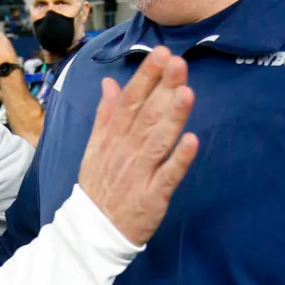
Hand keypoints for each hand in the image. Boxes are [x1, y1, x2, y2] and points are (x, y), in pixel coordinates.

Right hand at [77, 47, 198, 245]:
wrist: (93, 231)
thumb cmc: (100, 184)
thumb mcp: (94, 146)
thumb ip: (105, 114)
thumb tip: (109, 82)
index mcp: (113, 136)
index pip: (131, 100)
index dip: (147, 76)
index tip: (162, 53)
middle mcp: (126, 150)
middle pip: (147, 115)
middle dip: (163, 88)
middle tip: (179, 62)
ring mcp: (140, 173)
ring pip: (158, 140)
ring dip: (172, 116)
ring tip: (187, 92)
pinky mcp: (154, 196)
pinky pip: (168, 175)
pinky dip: (179, 159)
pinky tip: (191, 140)